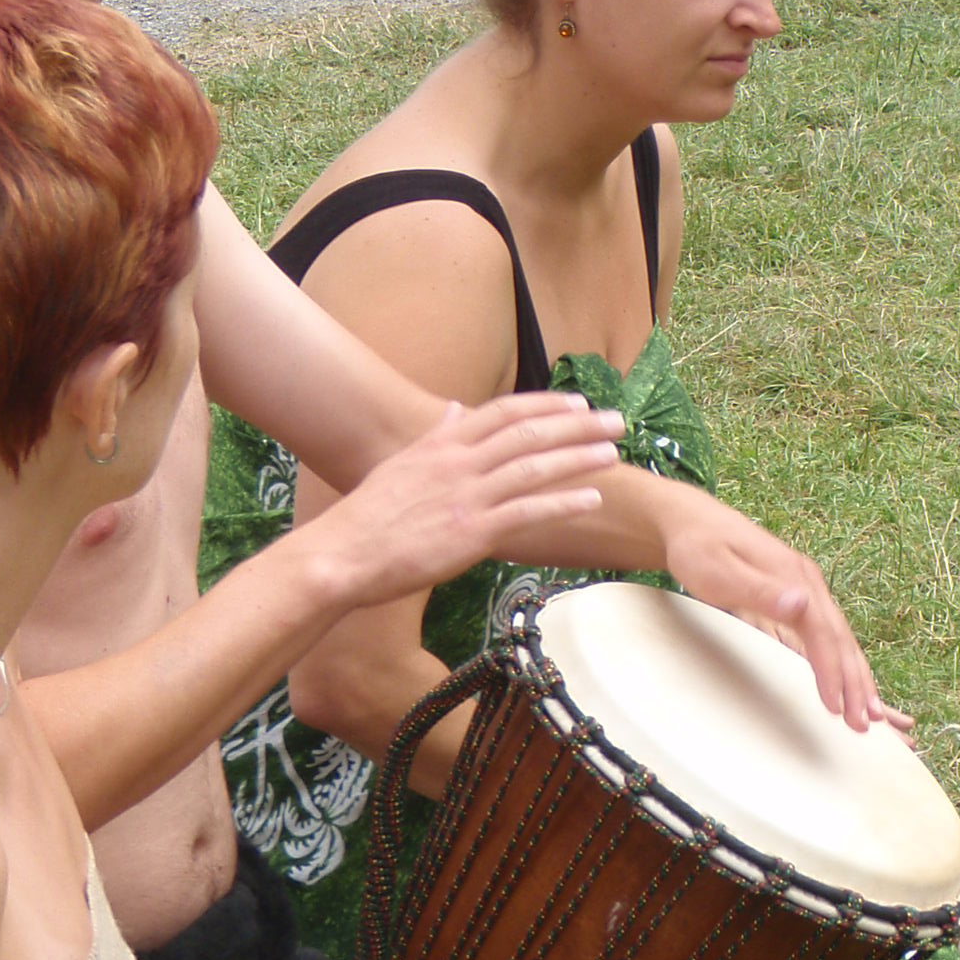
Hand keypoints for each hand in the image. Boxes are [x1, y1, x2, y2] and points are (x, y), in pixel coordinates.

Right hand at [314, 396, 620, 611]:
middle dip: (577, 426)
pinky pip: (529, 511)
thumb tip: (455, 409)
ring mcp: (468, 496)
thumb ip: (435, 437)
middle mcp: (459, 462)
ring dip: (579, 458)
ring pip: (535, 467)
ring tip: (613, 453)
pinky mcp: (473, 532)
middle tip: (615, 421)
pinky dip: (564, 502)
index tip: (576, 404)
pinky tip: (593, 499)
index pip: (504, 413)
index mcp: (442, 444)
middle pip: (529, 433)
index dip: (545, 406)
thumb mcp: (399, 466)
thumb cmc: (365, 519)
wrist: (343, 554)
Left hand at [657, 495, 896, 733]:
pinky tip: (849, 686)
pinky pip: (828, 638)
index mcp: (794, 577)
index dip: (832, 670)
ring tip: (872, 714)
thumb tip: (801, 603)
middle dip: (856, 683)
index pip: (822, 632)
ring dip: (857, 677)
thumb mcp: (719, 571)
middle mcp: (808, 585)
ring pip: (840, 640)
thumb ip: (759, 590)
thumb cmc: (699, 550)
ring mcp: (806, 592)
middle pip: (841, 639)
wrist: (691, 523)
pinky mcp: (798, 600)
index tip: (838, 705)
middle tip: (867, 723)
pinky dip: (843, 664)